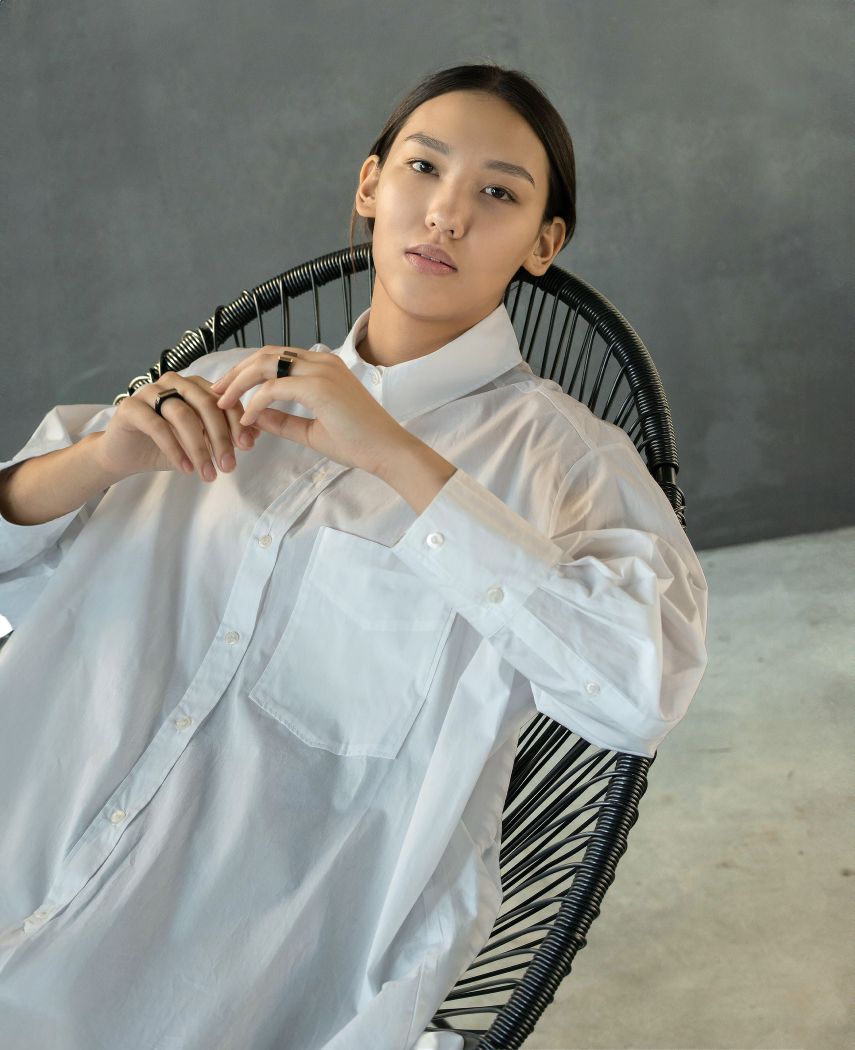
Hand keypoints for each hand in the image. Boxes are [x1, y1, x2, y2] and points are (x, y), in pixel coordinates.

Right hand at [93, 373, 261, 482]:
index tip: (248, 447)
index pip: (223, 399)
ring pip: (183, 415)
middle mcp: (174, 383)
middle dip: (221, 437)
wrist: (126, 455)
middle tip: (229, 466)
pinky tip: (186, 468)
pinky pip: (157, 426)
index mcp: (194, 386)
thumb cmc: (167, 446)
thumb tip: (257, 433)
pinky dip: (175, 449)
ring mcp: (150, 391)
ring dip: (199, 448)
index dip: (237, 422)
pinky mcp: (130, 406)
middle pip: (206, 405)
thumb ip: (226, 435)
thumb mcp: (202, 443)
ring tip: (208, 474)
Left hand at [210, 345, 414, 475]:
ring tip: (223, 402)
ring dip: (239, 382)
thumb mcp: (311, 430)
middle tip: (216, 392)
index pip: (276, 357)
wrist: (387, 450)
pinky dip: (254, 402)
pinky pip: (273, 388)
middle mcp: (321, 361)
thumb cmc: (358, 442)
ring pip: (265, 364)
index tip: (228, 390)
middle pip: (265, 354)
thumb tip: (253, 416)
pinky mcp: (319, 387)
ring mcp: (321, 370)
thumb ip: (283, 420)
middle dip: (235, 372)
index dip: (247, 371)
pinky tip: (246, 419)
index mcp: (323, 366)